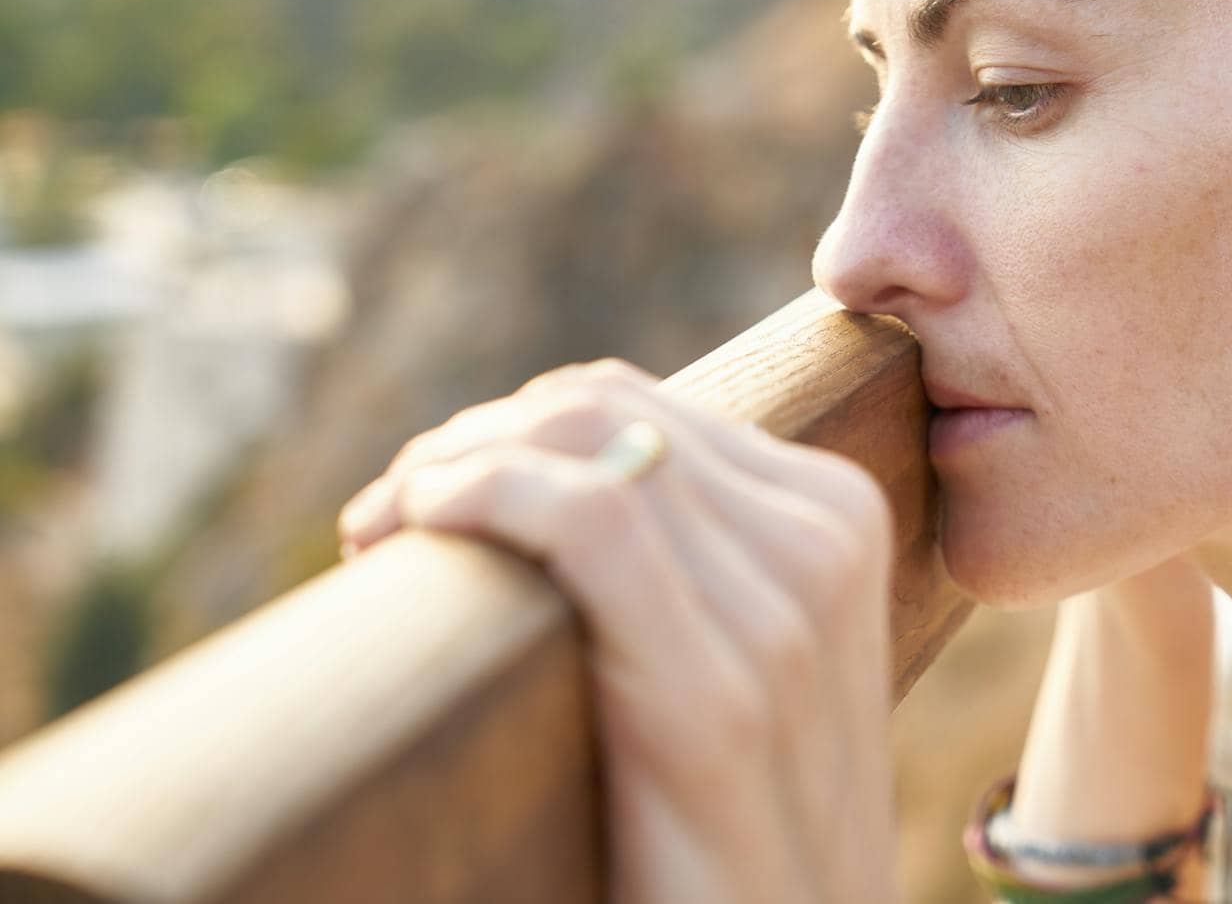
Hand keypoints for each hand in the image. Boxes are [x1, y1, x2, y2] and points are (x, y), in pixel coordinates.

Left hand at [334, 359, 901, 903]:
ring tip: (379, 537)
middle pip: (601, 408)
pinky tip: (408, 535)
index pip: (640, 408)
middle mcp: (826, 541)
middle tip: (386, 522)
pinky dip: (475, 495)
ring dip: (450, 466)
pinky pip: (584, 516)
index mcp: (838, 522)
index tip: (428, 499)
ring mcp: (785, 612)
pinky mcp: (716, 698)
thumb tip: (545, 485)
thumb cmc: (739, 837)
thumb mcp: (747, 670)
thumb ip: (697, 571)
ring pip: (584, 438)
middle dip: (470, 440)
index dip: (513, 431)